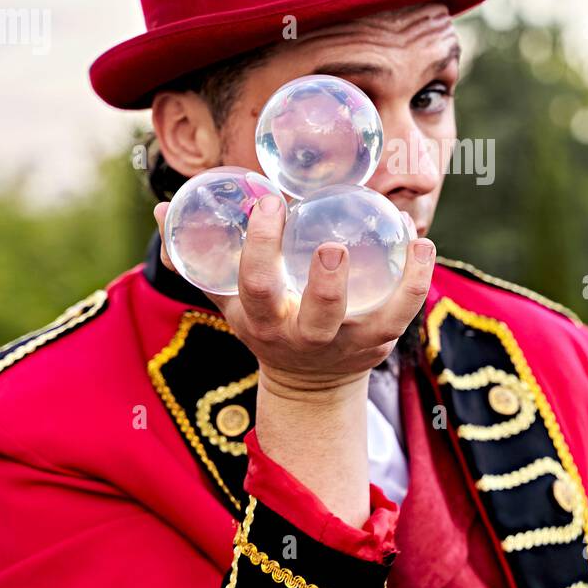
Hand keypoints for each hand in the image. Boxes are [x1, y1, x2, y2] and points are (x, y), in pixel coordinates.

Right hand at [153, 194, 434, 396]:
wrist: (307, 384)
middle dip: (325, 282)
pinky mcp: (379, 342)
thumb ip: (196, 256)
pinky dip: (418, 279)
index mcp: (261, 319)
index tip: (268, 203)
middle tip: (332, 245)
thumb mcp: (226, 299)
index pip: (255, 285)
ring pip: (373, 318)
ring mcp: (346, 341)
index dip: (259, 246)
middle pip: (316, 313)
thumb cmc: (265, 323)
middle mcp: (304, 335)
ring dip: (394, 282)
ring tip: (408, 238)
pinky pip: (405, 311)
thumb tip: (164, 206)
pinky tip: (423, 243)